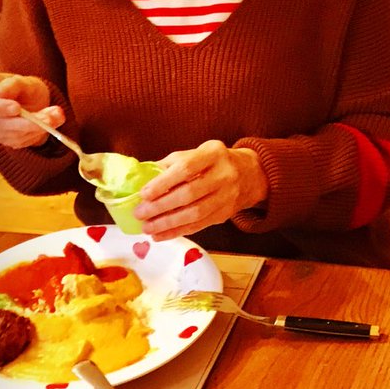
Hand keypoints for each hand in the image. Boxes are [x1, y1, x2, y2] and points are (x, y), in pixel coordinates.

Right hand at [0, 72, 64, 148]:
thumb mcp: (21, 80)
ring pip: (14, 135)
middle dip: (27, 123)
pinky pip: (22, 141)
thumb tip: (0, 92)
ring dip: (38, 127)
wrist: (29, 100)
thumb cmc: (22, 88)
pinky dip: (38, 133)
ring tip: (56, 114)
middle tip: (50, 117)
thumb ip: (13, 84)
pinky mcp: (7, 140)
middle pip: (1, 125)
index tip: (16, 108)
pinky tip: (50, 122)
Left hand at [134, 140, 267, 240]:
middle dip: (161, 206)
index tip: (144, 194)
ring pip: (195, 213)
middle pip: (190, 193)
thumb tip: (140, 179)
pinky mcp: (226, 213)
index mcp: (214, 153)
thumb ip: (171, 164)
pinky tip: (160, 235)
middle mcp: (225, 174)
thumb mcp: (196, 154)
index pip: (187, 168)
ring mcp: (228, 195)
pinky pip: (199, 225)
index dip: (164, 182)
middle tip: (139, 213)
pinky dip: (177, 232)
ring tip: (147, 228)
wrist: (250, 174)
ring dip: (167, 223)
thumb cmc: (213, 163)